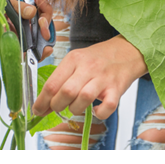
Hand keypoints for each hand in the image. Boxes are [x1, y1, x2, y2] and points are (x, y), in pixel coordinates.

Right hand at [7, 0, 53, 59]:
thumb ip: (15, 6)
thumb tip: (32, 13)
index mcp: (0, 33)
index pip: (18, 50)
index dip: (34, 53)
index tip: (46, 48)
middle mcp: (9, 33)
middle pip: (33, 39)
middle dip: (44, 25)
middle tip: (43, 6)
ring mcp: (15, 26)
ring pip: (37, 27)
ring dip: (44, 13)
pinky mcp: (20, 18)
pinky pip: (36, 17)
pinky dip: (41, 8)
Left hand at [32, 36, 146, 118]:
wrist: (127, 50)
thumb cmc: (99, 58)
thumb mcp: (77, 60)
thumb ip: (61, 79)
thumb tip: (44, 103)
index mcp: (74, 59)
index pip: (52, 83)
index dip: (42, 101)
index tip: (37, 111)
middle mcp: (88, 67)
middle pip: (66, 92)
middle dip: (57, 106)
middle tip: (58, 108)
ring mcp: (103, 78)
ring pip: (83, 99)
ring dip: (75, 109)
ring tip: (76, 107)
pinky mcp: (117, 89)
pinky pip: (107, 107)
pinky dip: (99, 113)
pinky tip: (96, 110)